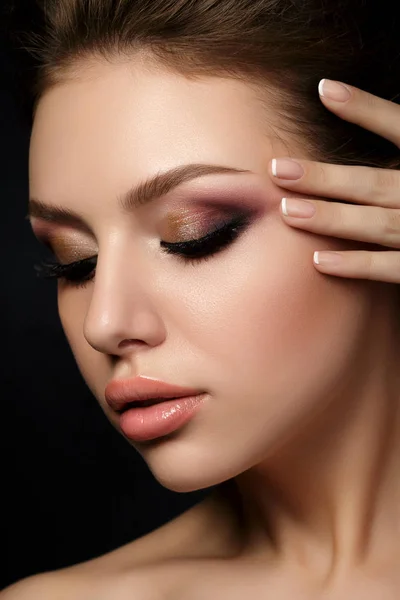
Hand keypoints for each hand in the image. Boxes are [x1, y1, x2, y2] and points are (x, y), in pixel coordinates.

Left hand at [269, 79, 399, 283]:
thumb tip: (350, 122)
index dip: (365, 109)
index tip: (325, 89)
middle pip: (374, 182)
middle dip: (325, 178)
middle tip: (279, 171)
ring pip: (376, 224)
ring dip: (331, 219)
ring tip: (289, 212)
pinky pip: (390, 267)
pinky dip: (356, 264)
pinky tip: (318, 261)